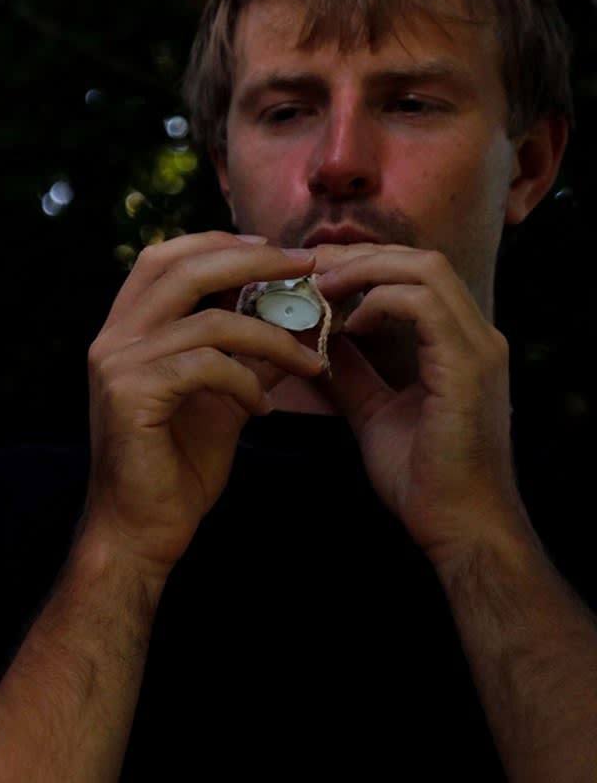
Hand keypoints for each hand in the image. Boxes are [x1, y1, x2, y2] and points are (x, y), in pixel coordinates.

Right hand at [83, 231, 328, 576]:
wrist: (140, 530)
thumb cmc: (174, 468)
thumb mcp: (221, 399)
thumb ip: (246, 358)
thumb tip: (296, 323)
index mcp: (125, 331)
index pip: (164, 259)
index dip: (219, 244)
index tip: (275, 250)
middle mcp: (112, 338)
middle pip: (181, 268)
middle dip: (251, 261)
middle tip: (306, 265)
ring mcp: (116, 364)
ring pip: (207, 320)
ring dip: (271, 336)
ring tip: (309, 361)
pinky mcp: (130, 394)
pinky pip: (206, 365)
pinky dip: (246, 381)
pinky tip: (264, 409)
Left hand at [310, 244, 529, 562]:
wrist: (457, 524)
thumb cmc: (421, 476)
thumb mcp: (373, 410)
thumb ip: (352, 372)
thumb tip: (318, 339)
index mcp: (458, 342)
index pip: (414, 273)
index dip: (361, 264)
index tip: (309, 277)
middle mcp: (476, 335)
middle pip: (418, 258)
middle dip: (356, 257)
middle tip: (305, 272)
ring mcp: (478, 348)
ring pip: (423, 269)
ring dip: (362, 272)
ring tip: (319, 291)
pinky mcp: (467, 367)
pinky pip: (422, 305)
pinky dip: (377, 303)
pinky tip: (345, 325)